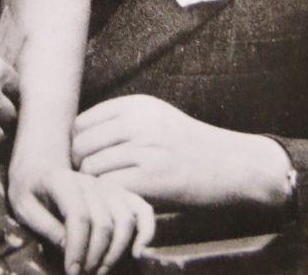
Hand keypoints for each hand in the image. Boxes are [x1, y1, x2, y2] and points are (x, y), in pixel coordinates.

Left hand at [8, 158, 154, 273]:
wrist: (40, 166)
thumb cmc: (30, 190)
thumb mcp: (23, 206)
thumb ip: (44, 225)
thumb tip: (68, 248)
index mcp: (61, 180)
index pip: (78, 215)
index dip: (77, 247)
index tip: (71, 272)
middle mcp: (89, 182)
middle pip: (103, 221)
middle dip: (95, 256)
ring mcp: (107, 187)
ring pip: (125, 219)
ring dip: (116, 251)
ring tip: (100, 271)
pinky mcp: (118, 194)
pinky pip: (142, 209)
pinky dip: (146, 230)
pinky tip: (138, 252)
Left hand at [72, 95, 290, 209]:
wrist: (232, 163)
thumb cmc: (188, 145)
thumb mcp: (156, 118)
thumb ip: (121, 122)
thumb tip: (77, 138)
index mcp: (136, 104)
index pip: (82, 122)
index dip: (75, 145)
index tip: (83, 162)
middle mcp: (138, 121)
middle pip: (80, 145)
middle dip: (78, 166)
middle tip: (88, 184)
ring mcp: (146, 149)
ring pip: (91, 169)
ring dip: (91, 187)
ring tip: (102, 195)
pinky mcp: (155, 178)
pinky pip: (110, 188)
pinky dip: (107, 199)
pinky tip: (117, 203)